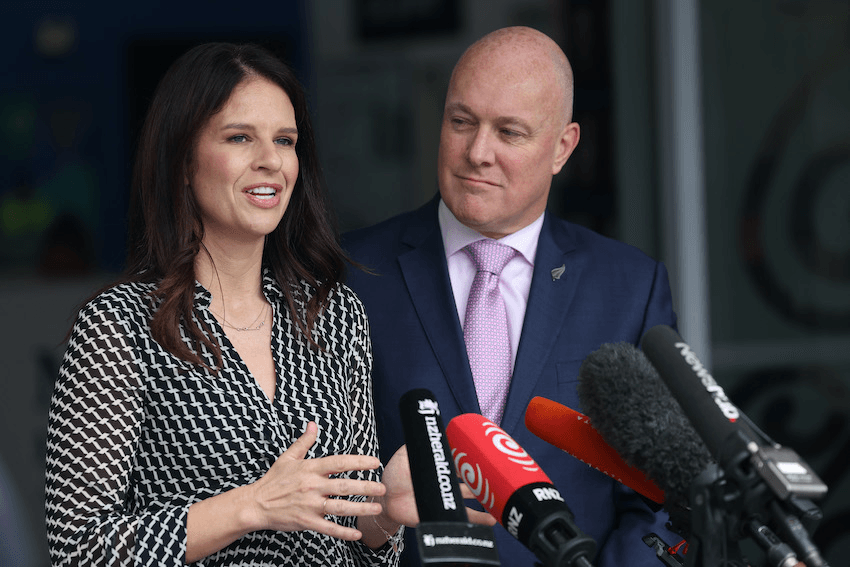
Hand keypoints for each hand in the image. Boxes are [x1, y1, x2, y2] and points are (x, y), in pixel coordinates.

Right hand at [247, 422, 384, 540]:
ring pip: (340, 507)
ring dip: (361, 508)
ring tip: (377, 508)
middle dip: (366, 487)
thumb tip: (313, 424)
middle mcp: (312, 486)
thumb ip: (304, 442)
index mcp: (310, 468)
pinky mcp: (306, 522)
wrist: (255, 504)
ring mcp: (309, 505)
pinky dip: (343, 532)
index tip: (375, 463)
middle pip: (344, 486)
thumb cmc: (273, 480)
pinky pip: (328, 528)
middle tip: (383, 488)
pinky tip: (357, 533)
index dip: (358, 462)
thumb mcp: (288, 457)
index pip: (339, 462)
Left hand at [376, 445, 496, 528]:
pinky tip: (491, 519)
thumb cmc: (395, 476)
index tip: (486, 455)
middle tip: (497, 476)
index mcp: (441, 468)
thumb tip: (434, 431)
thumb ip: (418, 445)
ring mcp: (446, 499)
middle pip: (471, 480)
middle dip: (484, 478)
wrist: (385, 500)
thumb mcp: (405, 456)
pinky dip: (478, 519)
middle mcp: (447, 483)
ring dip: (486, 499)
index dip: (473, 459)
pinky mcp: (442, 514)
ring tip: (499, 500)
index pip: (461, 462)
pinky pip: (462, 518)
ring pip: (471, 499)